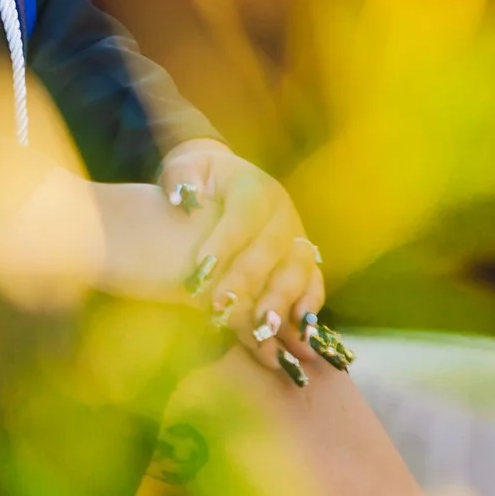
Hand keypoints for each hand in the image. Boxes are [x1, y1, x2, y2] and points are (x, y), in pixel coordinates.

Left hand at [160, 139, 329, 383]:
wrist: (226, 179)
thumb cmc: (200, 178)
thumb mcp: (184, 167)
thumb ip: (180, 179)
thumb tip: (183, 198)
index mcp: (254, 186)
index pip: (242, 215)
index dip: (224, 243)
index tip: (200, 271)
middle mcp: (282, 209)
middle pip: (271, 246)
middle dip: (247, 279)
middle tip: (221, 306)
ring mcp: (298, 232)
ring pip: (297, 267)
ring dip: (280, 298)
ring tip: (261, 326)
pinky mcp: (304, 255)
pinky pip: (314, 279)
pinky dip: (309, 303)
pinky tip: (297, 327)